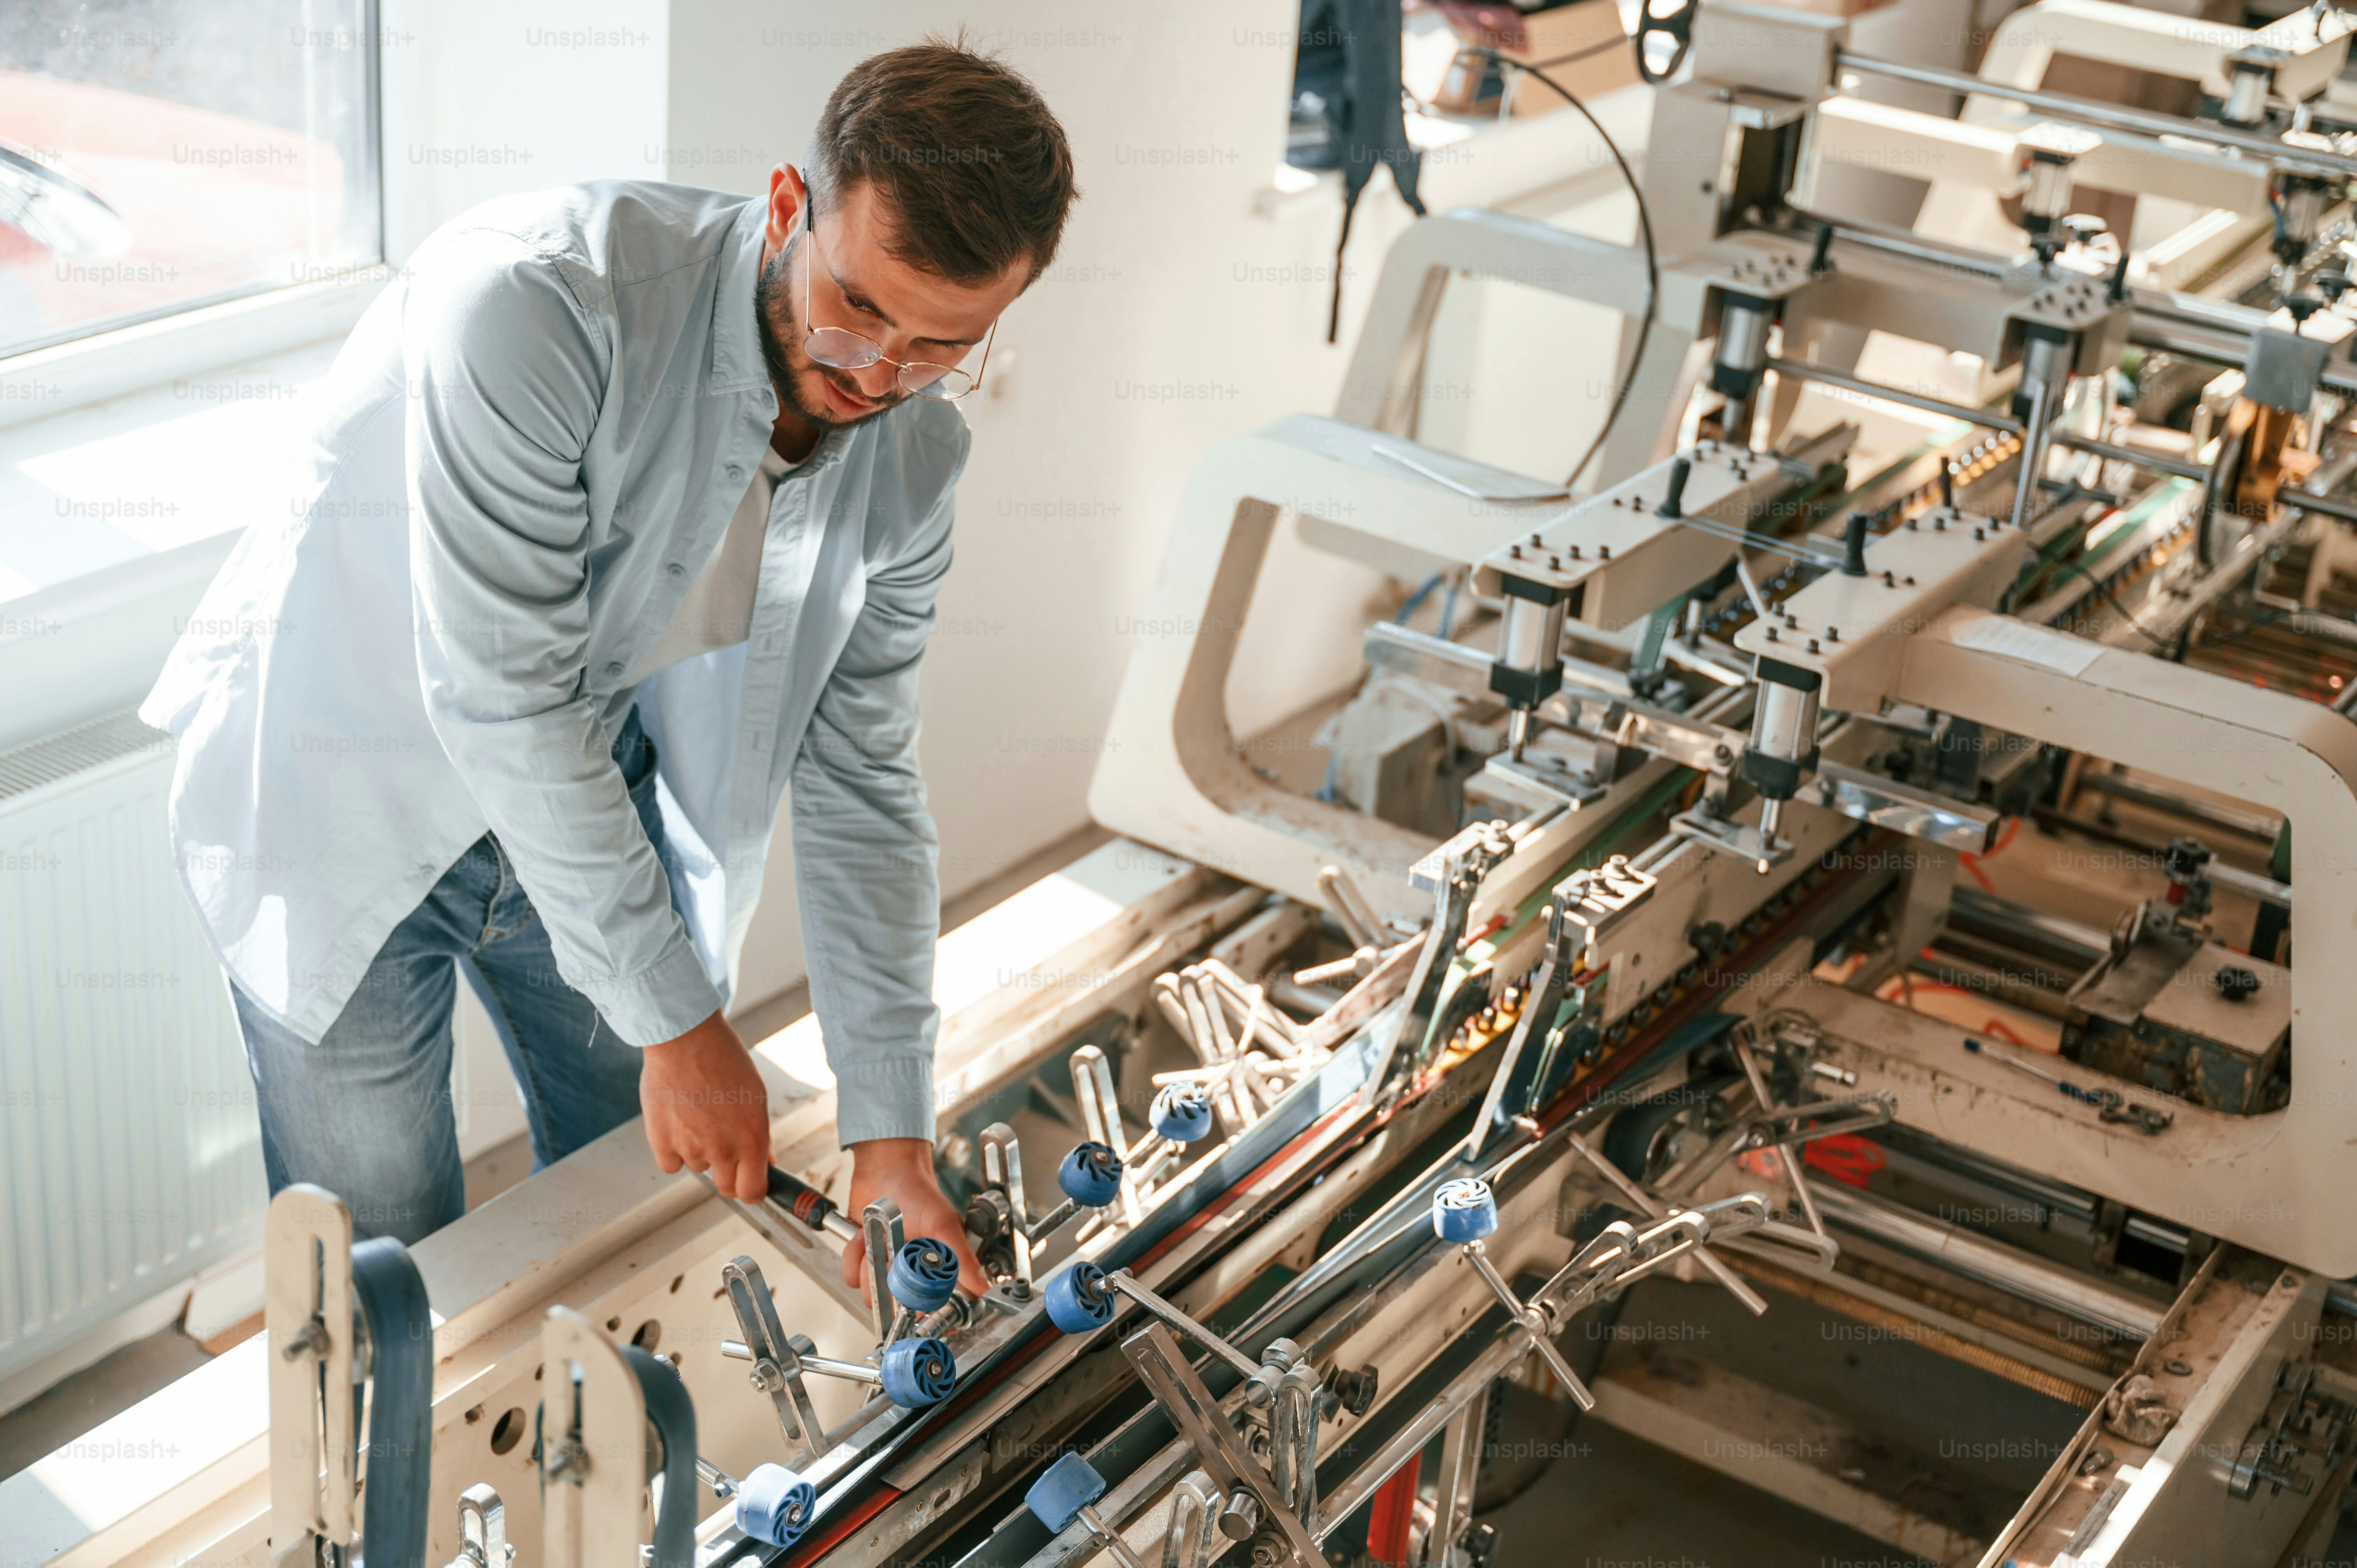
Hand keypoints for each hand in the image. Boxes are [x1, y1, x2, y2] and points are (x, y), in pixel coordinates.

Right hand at [641, 1010, 770, 1202]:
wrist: (685, 1039)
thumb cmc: (723, 1060)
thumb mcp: (755, 1097)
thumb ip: (759, 1136)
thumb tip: (766, 1162)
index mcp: (752, 1139)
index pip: (753, 1191)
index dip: (752, 1190)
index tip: (749, 1183)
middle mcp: (723, 1149)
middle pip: (726, 1187)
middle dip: (728, 1174)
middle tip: (723, 1148)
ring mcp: (690, 1148)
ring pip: (698, 1167)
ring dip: (699, 1152)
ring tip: (698, 1116)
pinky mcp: (661, 1143)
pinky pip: (671, 1163)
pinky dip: (673, 1150)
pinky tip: (677, 1122)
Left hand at [842, 1138, 988, 1300]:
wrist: (883, 1168)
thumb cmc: (916, 1190)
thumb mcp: (943, 1224)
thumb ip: (961, 1257)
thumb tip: (982, 1286)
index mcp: (933, 1267)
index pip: (929, 1304)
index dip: (918, 1307)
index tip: (910, 1298)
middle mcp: (910, 1271)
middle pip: (894, 1306)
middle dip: (887, 1282)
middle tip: (890, 1257)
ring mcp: (885, 1266)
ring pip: (869, 1292)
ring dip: (868, 1264)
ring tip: (876, 1238)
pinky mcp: (864, 1259)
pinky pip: (851, 1275)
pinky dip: (853, 1255)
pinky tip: (862, 1235)